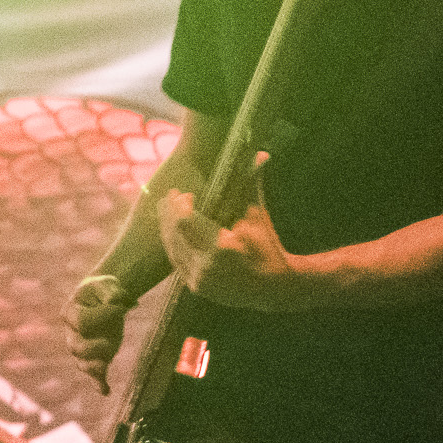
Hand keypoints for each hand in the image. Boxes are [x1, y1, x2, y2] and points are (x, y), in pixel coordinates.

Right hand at [65, 274, 132, 394]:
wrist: (105, 298)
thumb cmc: (104, 290)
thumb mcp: (107, 284)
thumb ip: (111, 291)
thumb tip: (116, 302)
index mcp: (70, 312)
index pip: (83, 321)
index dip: (104, 316)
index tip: (122, 308)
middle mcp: (72, 333)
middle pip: (77, 347)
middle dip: (96, 345)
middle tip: (113, 338)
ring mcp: (82, 348)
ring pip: (83, 364)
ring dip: (97, 365)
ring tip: (107, 363)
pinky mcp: (95, 358)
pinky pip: (94, 375)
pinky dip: (99, 384)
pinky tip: (106, 390)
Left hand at [158, 153, 306, 310]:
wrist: (275, 287)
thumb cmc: (267, 247)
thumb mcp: (258, 216)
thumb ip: (252, 184)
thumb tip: (260, 154)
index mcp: (221, 246)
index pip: (185, 222)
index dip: (178, 206)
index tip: (182, 193)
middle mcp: (206, 266)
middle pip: (173, 235)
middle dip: (169, 214)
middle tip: (170, 197)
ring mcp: (199, 280)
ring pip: (171, 249)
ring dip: (167, 229)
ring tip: (169, 211)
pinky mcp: (196, 288)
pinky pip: (177, 262)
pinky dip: (173, 245)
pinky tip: (173, 232)